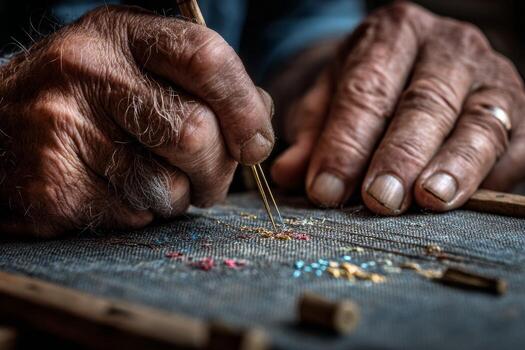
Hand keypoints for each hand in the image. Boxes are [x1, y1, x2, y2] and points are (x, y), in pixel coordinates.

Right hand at [0, 6, 273, 236]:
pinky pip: (134, 215)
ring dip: (177, 196)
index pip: (205, 58)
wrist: (2, 125)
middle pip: (196, 134)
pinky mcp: (53, 185)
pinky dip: (140, 212)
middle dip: (216, 170)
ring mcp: (63, 127)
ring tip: (150, 178)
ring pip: (169, 186)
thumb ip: (204, 86)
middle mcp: (88, 71)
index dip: (244, 107)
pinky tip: (114, 190)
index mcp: (122, 34)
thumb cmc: (92, 99)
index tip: (256, 144)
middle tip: (207, 177)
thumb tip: (259, 126)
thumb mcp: (141, 66)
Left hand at [271, 2, 524, 214]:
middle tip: (379, 199)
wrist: (418, 67)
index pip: (367, 89)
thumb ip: (310, 133)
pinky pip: (511, 146)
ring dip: (453, 166)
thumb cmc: (367, 87)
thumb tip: (288, 174)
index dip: (345, 142)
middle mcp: (449, 46)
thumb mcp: (329, 98)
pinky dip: (488, 177)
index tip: (326, 189)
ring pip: (478, 123)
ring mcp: (492, 76)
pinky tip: (461, 202)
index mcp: (393, 33)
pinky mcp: (520, 111)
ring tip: (428, 200)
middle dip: (400, 156)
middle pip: (425, 104)